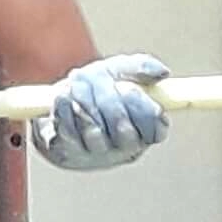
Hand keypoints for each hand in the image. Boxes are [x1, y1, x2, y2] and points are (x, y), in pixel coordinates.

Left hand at [30, 54, 168, 170]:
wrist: (58, 104)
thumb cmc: (97, 90)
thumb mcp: (119, 71)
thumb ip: (141, 67)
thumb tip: (162, 73)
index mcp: (145, 129)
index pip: (155, 126)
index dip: (141, 106)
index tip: (128, 88)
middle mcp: (124, 148)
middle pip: (122, 126)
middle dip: (107, 97)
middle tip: (94, 77)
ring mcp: (97, 154)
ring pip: (94, 131)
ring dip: (83, 101)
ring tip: (75, 84)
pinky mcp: (70, 154)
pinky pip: (69, 133)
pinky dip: (64, 110)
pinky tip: (62, 97)